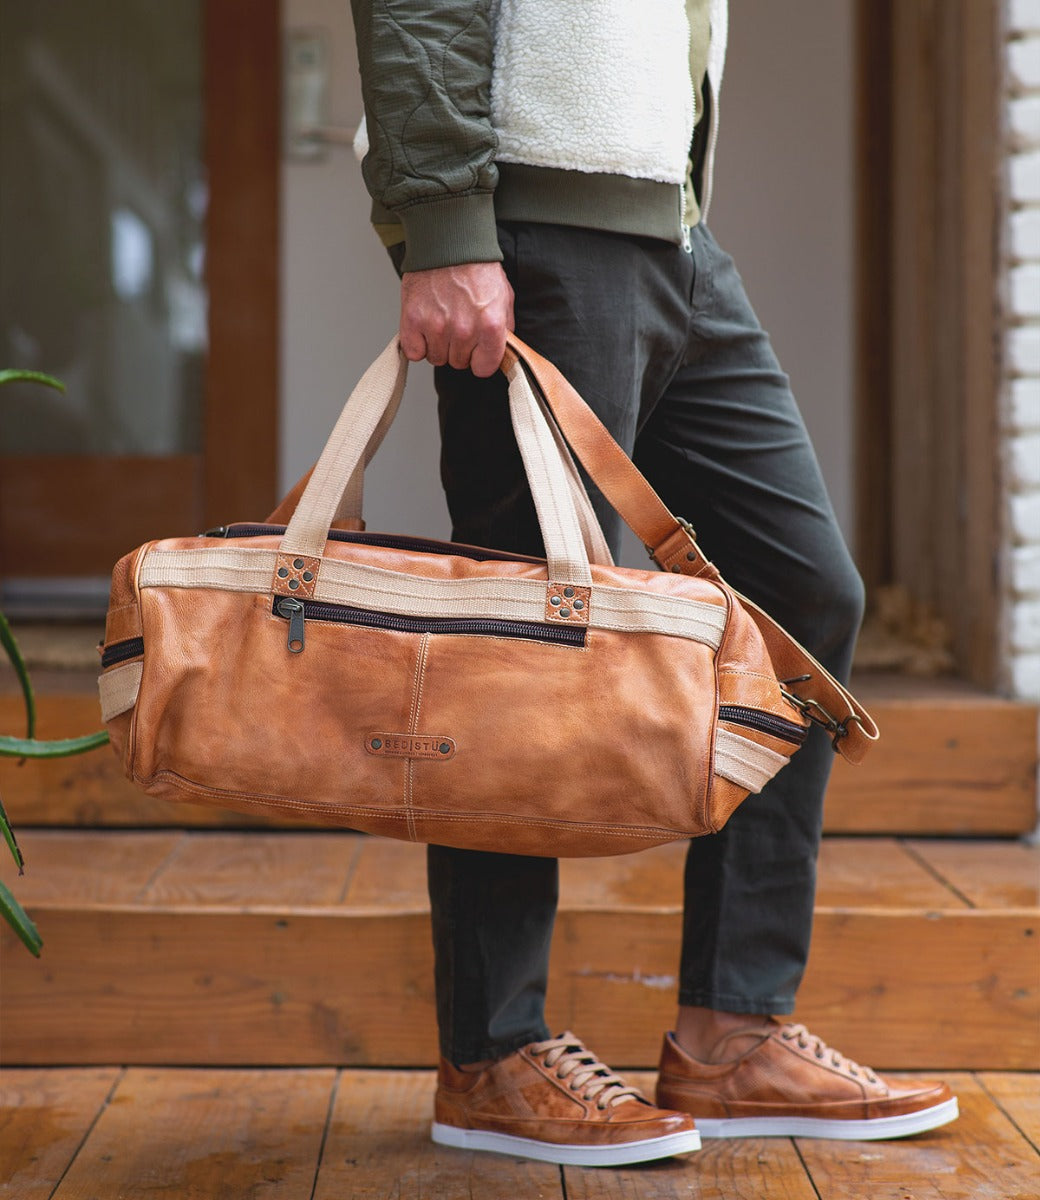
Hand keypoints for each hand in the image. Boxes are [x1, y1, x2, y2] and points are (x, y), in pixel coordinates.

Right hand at [399, 262, 514, 377]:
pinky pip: (414, 353)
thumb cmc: (476, 267)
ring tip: (441, 321)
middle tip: (457, 324)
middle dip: (459, 348)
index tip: (477, 350)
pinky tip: (424, 326)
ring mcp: (437, 327)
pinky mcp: (413, 321)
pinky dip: (417, 343)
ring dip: (438, 345)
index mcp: (491, 326)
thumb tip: (501, 351)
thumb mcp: (504, 296)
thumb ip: (505, 328)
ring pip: (437, 358)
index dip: (480, 360)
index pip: (483, 369)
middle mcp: (464, 330)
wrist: (447, 242)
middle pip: (458, 363)